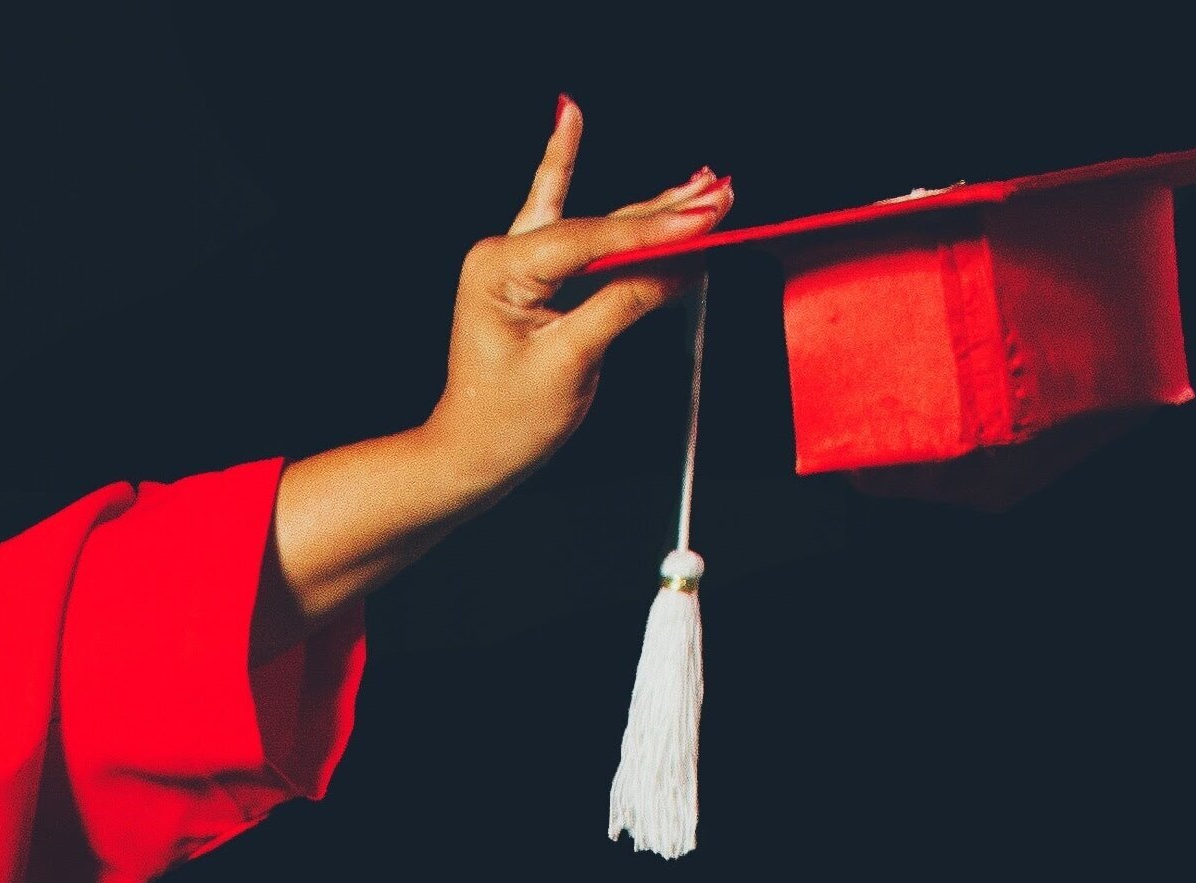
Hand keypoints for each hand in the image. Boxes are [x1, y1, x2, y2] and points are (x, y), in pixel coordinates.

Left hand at [422, 98, 732, 500]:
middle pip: (598, 225)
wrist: (473, 452)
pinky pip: (568, 222)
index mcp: (498, 270)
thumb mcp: (570, 362)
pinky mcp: (532, 274)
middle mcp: (503, 254)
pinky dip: (579, 177)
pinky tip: (570, 118)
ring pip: (596, 226)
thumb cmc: (506, 419)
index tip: (708, 219)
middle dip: (665, 212)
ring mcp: (516, 261)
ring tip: (705, 184)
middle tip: (722, 192)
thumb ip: (624, 304)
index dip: (654, 231)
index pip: (590, 240)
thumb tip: (681, 266)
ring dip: (651, 208)